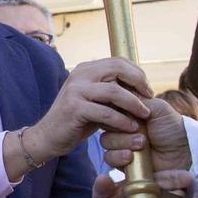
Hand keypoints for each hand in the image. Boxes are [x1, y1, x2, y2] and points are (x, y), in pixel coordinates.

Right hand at [30, 59, 154, 159]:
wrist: (48, 136)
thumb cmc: (76, 120)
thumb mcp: (94, 100)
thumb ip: (111, 92)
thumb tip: (139, 88)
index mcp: (86, 69)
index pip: (118, 61)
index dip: (137, 73)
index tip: (147, 89)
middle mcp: (81, 75)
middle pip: (118, 69)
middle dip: (139, 83)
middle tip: (150, 98)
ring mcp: (76, 90)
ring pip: (114, 91)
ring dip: (134, 103)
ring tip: (145, 114)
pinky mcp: (75, 108)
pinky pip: (106, 112)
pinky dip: (121, 120)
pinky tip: (130, 127)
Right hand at [99, 97, 195, 183]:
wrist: (183, 151)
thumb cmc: (172, 127)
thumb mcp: (156, 107)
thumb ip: (135, 100)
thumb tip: (115, 95)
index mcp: (128, 113)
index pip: (109, 109)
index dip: (116, 112)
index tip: (130, 114)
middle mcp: (122, 129)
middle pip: (106, 126)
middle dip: (121, 130)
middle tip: (140, 132)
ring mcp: (122, 146)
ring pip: (106, 143)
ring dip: (123, 143)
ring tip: (142, 145)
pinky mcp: (122, 163)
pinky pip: (109, 159)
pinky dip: (119, 157)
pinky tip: (132, 157)